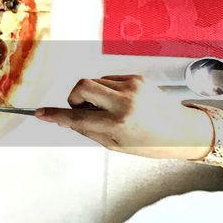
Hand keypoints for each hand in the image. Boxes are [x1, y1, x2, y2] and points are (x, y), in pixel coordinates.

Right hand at [35, 76, 213, 159]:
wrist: (182, 131)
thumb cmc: (150, 143)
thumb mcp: (116, 145)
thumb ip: (88, 130)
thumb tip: (65, 119)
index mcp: (118, 123)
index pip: (77, 118)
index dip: (56, 116)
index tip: (40, 113)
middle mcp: (125, 102)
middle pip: (82, 85)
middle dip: (74, 97)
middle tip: (81, 109)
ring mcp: (132, 86)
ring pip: (95, 82)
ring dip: (93, 95)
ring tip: (108, 110)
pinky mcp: (137, 78)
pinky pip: (110, 79)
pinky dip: (107, 90)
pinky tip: (120, 103)